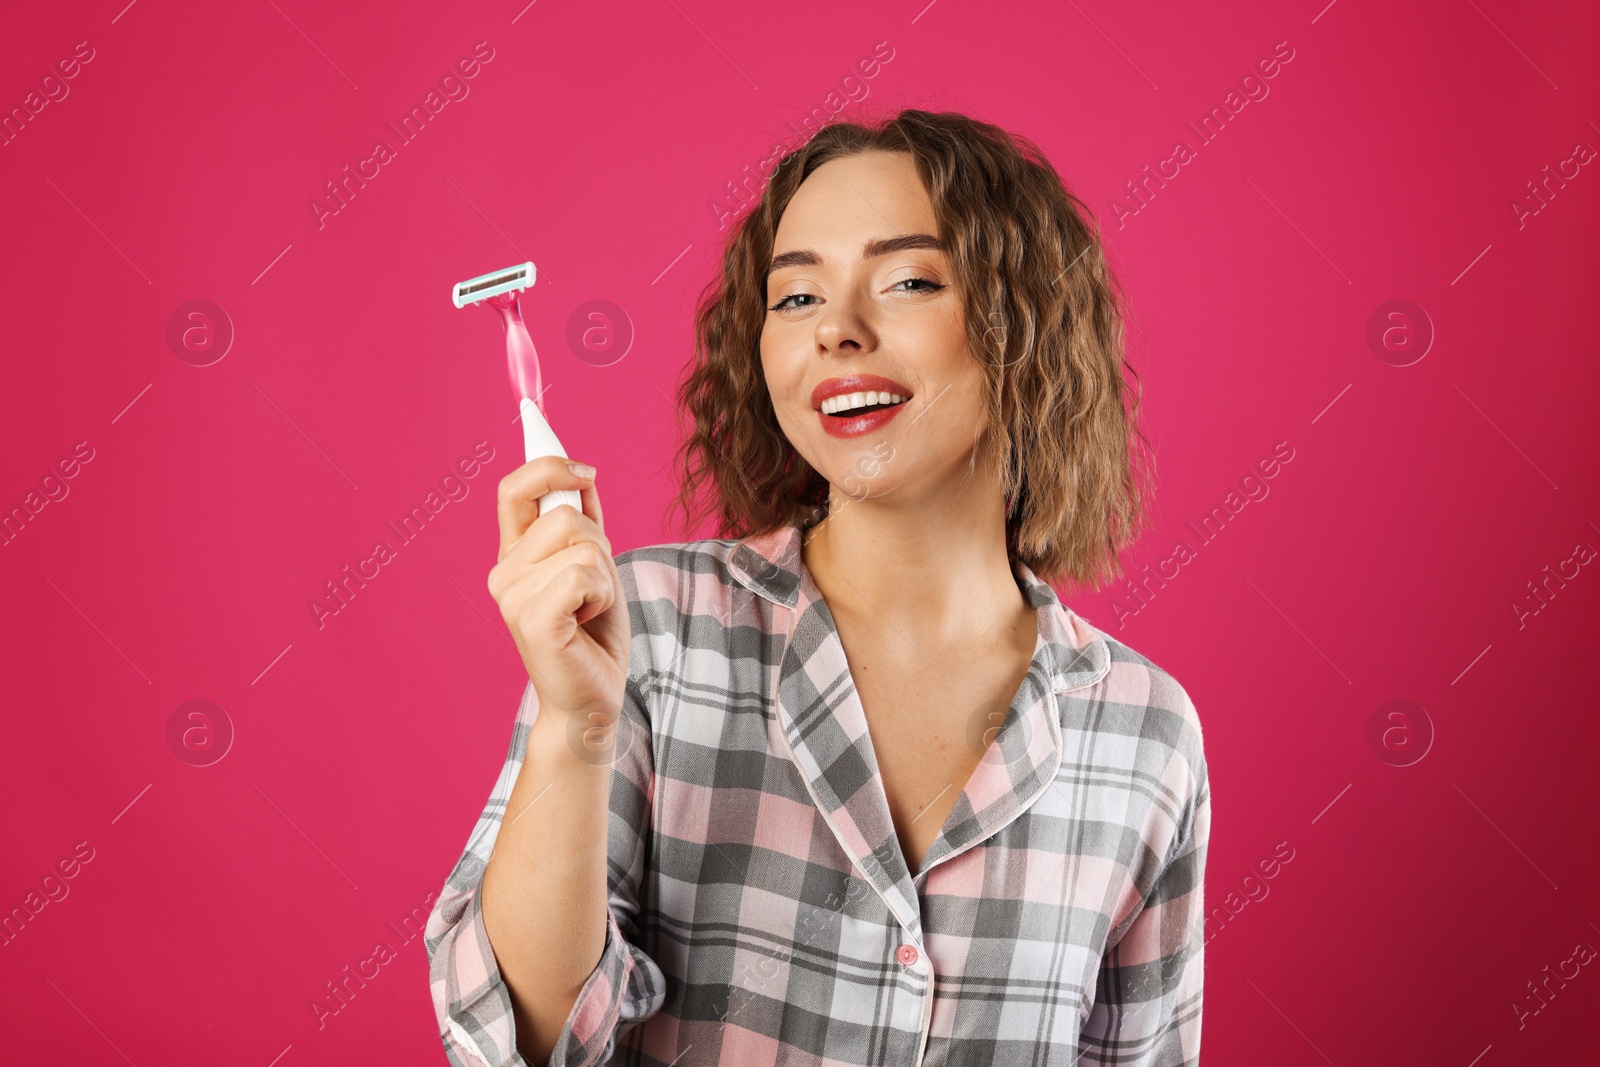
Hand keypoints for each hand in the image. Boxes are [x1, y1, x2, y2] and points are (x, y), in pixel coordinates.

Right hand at [488, 458, 628, 746]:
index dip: (546, 464)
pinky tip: (587, 622)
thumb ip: (584, 521)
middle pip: (565, 514)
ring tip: (589, 610)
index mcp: (513, 555)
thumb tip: (581, 475)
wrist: (592, 698)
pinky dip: (602, 594)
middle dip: (600, 544)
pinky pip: (583, 574)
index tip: (583, 468)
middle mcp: (503, 572)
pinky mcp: (532, 620)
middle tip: (593, 589)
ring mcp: (512, 597)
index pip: (515, 489)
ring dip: (605, 577)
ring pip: (582, 544)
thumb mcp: (595, 566)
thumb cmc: (593, 635)